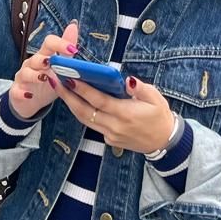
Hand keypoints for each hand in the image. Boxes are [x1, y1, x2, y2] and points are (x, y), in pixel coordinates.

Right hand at [10, 21, 80, 119]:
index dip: (60, 44)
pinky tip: (28, 95)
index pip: (49, 43)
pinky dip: (21, 93)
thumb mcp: (59, 66)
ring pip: (25, 73)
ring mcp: (23, 77)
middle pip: (36, 57)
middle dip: (43, 59)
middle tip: (51, 62)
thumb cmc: (48, 81)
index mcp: (44, 55)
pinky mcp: (16, 92)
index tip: (73, 49)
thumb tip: (73, 25)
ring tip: (43, 78)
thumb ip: (66, 50)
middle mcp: (32, 64)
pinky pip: (16, 91)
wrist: (32, 100)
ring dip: (33, 75)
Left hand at [51, 72, 176, 154]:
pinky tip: (76, 102)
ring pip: (85, 120)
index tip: (70, 78)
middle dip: (68, 97)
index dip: (83, 90)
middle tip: (56, 82)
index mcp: (125, 114)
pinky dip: (82, 113)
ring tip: (61, 90)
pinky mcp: (110, 139)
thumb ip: (140, 88)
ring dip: (71, 105)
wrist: (165, 141)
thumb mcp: (156, 98)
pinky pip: (92, 125)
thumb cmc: (160, 116)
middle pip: (85, 112)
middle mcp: (114, 126)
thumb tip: (127, 80)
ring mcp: (110, 135)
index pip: (99, 100)